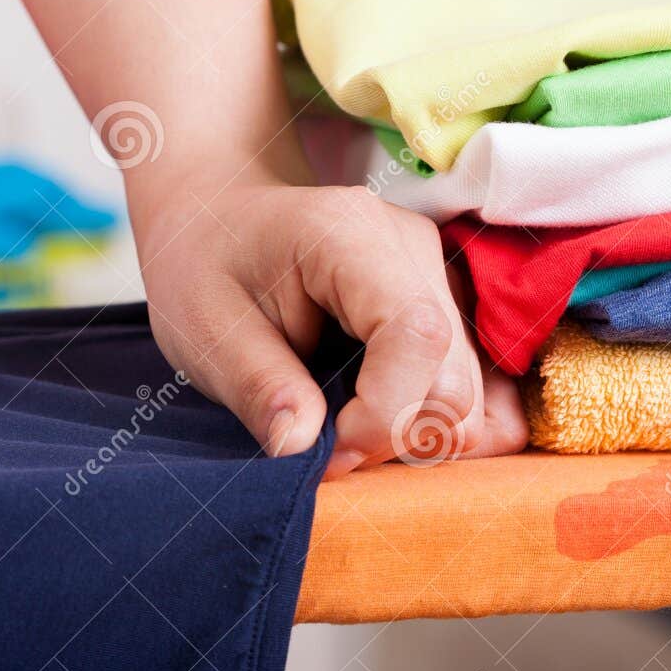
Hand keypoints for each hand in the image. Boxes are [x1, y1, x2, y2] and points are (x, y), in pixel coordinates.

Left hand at [125, 150, 527, 477]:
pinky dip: (419, 423)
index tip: (323, 450)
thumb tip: (303, 451)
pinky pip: (460, 389)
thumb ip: (258, 387)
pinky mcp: (440, 309)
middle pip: (454, 378)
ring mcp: (435, 278)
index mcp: (350, 236)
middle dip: (392, 436)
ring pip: (467, 395)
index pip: (415, 335)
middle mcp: (412, 249)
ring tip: (335, 431)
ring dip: (406, 436)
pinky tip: (362, 418)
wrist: (214, 219)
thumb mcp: (204, 329)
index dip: (383, 414)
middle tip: (320, 450)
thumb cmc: (203, 265)